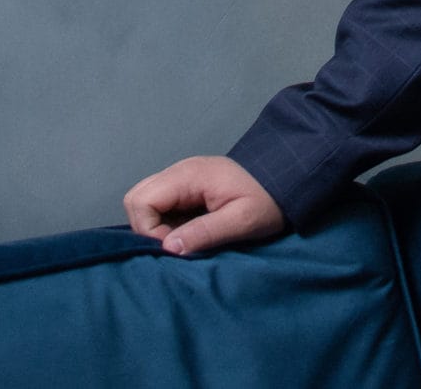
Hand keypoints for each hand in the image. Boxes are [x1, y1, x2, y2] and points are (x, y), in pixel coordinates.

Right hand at [122, 155, 285, 256]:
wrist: (285, 178)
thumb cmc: (266, 199)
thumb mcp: (241, 220)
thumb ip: (205, 232)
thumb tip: (169, 248)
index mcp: (188, 176)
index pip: (141, 201)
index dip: (150, 230)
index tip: (175, 247)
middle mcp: (178, 172)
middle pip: (135, 198)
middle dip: (146, 228)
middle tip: (176, 245)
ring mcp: (180, 177)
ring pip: (144, 200)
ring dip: (154, 225)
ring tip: (182, 239)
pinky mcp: (185, 186)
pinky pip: (159, 203)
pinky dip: (164, 221)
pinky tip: (187, 231)